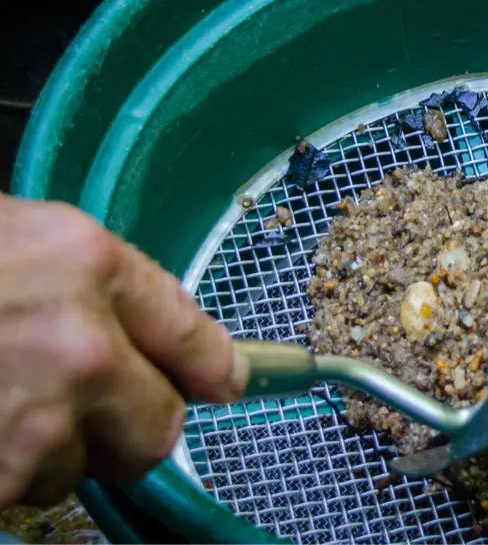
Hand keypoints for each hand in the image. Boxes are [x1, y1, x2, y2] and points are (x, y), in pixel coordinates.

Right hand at [0, 194, 247, 505]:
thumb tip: (157, 334)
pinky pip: (21, 493)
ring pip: (77, 466)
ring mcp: (31, 423)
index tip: (226, 382)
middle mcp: (77, 346)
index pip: (194, 335)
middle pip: (158, 429)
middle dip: (128, 427)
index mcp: (86, 265)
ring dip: (45, 448)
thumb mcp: (13, 234)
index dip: (214, 368)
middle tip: (79, 406)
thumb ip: (92, 280)